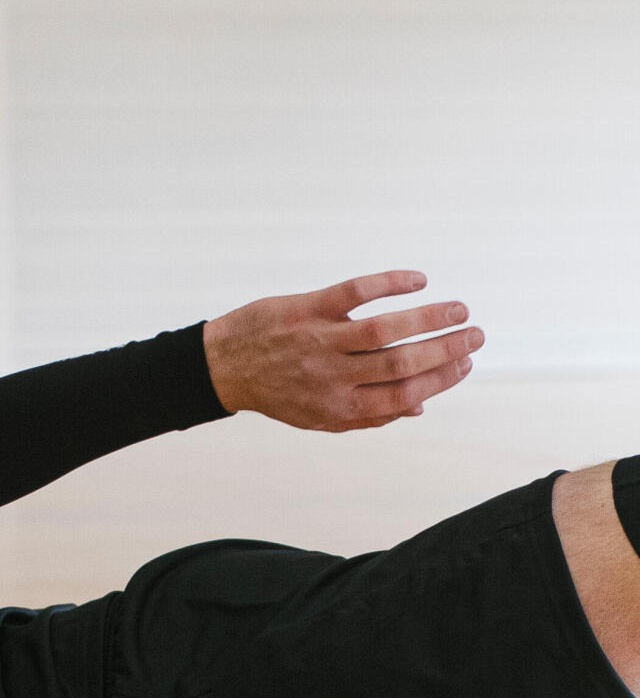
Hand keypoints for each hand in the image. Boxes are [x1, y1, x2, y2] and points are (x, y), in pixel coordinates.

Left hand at [202, 271, 483, 431]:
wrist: (223, 368)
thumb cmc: (279, 392)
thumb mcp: (320, 416)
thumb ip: (369, 416)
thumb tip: (420, 407)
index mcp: (340, 406)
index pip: (405, 395)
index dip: (442, 380)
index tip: (467, 363)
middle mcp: (332, 376)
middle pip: (403, 362)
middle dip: (447, 349)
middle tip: (475, 335)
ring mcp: (319, 341)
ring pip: (386, 329)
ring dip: (430, 317)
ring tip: (458, 309)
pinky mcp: (305, 309)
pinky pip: (355, 292)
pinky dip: (391, 284)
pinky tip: (418, 281)